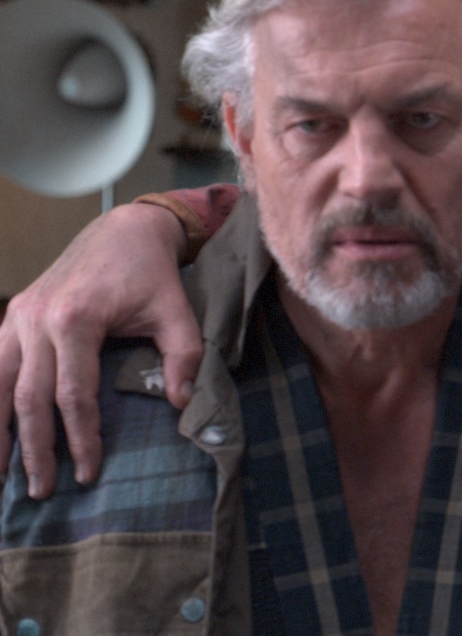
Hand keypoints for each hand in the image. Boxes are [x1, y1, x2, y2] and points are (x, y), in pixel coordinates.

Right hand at [0, 202, 200, 498]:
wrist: (123, 230)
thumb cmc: (151, 274)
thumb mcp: (177, 312)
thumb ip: (184, 357)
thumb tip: (179, 405)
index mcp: (75, 320)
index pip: (72, 395)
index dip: (80, 438)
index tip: (89, 472)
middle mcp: (36, 320)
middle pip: (27, 398)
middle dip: (35, 449)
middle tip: (42, 491)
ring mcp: (17, 317)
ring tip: (3, 474)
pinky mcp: (12, 316)